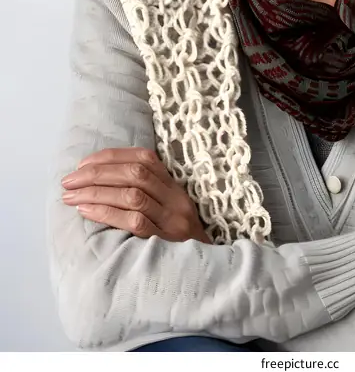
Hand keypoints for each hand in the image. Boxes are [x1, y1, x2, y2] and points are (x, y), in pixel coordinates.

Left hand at [61, 147, 211, 242]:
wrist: (209, 273)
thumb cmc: (178, 240)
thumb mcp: (168, 209)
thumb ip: (147, 192)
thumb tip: (102, 179)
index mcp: (175, 186)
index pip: (143, 158)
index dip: (111, 157)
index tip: (84, 163)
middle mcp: (176, 198)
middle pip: (134, 174)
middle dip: (97, 173)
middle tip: (69, 181)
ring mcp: (172, 219)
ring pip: (132, 195)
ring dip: (96, 192)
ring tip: (71, 196)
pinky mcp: (166, 240)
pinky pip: (134, 222)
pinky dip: (107, 213)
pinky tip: (86, 212)